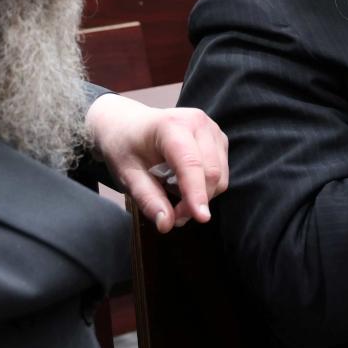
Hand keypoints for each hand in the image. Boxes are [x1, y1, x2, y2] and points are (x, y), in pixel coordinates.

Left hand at [84, 94, 228, 232]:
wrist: (129, 125)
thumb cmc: (125, 146)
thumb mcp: (127, 174)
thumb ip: (148, 198)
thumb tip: (166, 223)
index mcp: (171, 125)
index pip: (190, 163)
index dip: (197, 192)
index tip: (201, 218)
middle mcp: (198, 123)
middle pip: (211, 172)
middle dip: (196, 201)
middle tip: (173, 216)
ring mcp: (212, 129)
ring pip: (220, 175)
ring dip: (203, 196)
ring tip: (176, 199)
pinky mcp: (219, 139)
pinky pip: (222, 172)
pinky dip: (206, 187)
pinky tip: (185, 184)